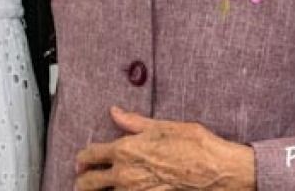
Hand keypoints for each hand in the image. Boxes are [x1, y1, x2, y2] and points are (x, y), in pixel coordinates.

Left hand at [75, 106, 255, 190]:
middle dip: (82, 182)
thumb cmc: (192, 144)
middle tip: (80, 181)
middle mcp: (126, 174)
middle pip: (91, 183)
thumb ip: (133, 122)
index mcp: (126, 150)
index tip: (80, 161)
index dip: (83, 159)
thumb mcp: (161, 126)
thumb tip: (115, 112)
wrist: (214, 169)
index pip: (92, 155)